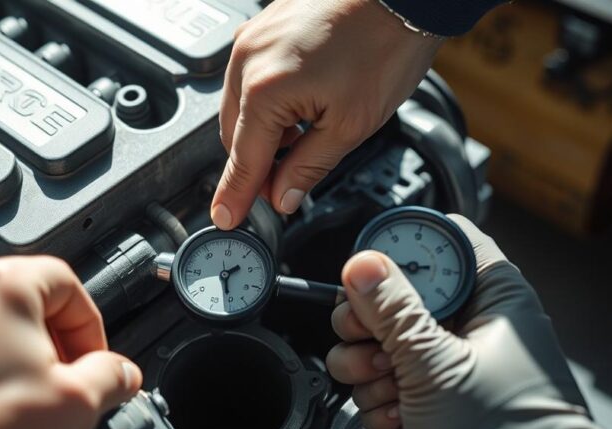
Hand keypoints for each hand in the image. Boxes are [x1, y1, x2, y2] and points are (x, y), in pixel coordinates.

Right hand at [210, 0, 442, 229]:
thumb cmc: (385, 44)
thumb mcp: (351, 125)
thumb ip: (308, 167)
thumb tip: (284, 196)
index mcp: (265, 90)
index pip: (243, 160)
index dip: (236, 196)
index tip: (227, 219)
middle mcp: (248, 59)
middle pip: (234, 135)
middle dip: (257, 164)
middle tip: (284, 186)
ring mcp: (253, 38)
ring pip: (240, 106)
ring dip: (263, 132)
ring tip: (304, 138)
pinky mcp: (264, 26)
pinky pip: (251, 77)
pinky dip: (268, 102)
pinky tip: (302, 105)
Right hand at [327, 216, 611, 428]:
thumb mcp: (438, 363)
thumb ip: (393, 309)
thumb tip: (361, 263)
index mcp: (493, 297)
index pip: (442, 243)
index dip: (400, 252)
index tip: (369, 276)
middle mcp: (470, 325)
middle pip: (396, 294)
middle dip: (370, 325)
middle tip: (375, 347)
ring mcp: (447, 365)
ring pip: (380, 342)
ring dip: (369, 370)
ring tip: (394, 392)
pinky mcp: (429, 402)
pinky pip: (383, 383)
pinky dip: (381, 401)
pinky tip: (400, 419)